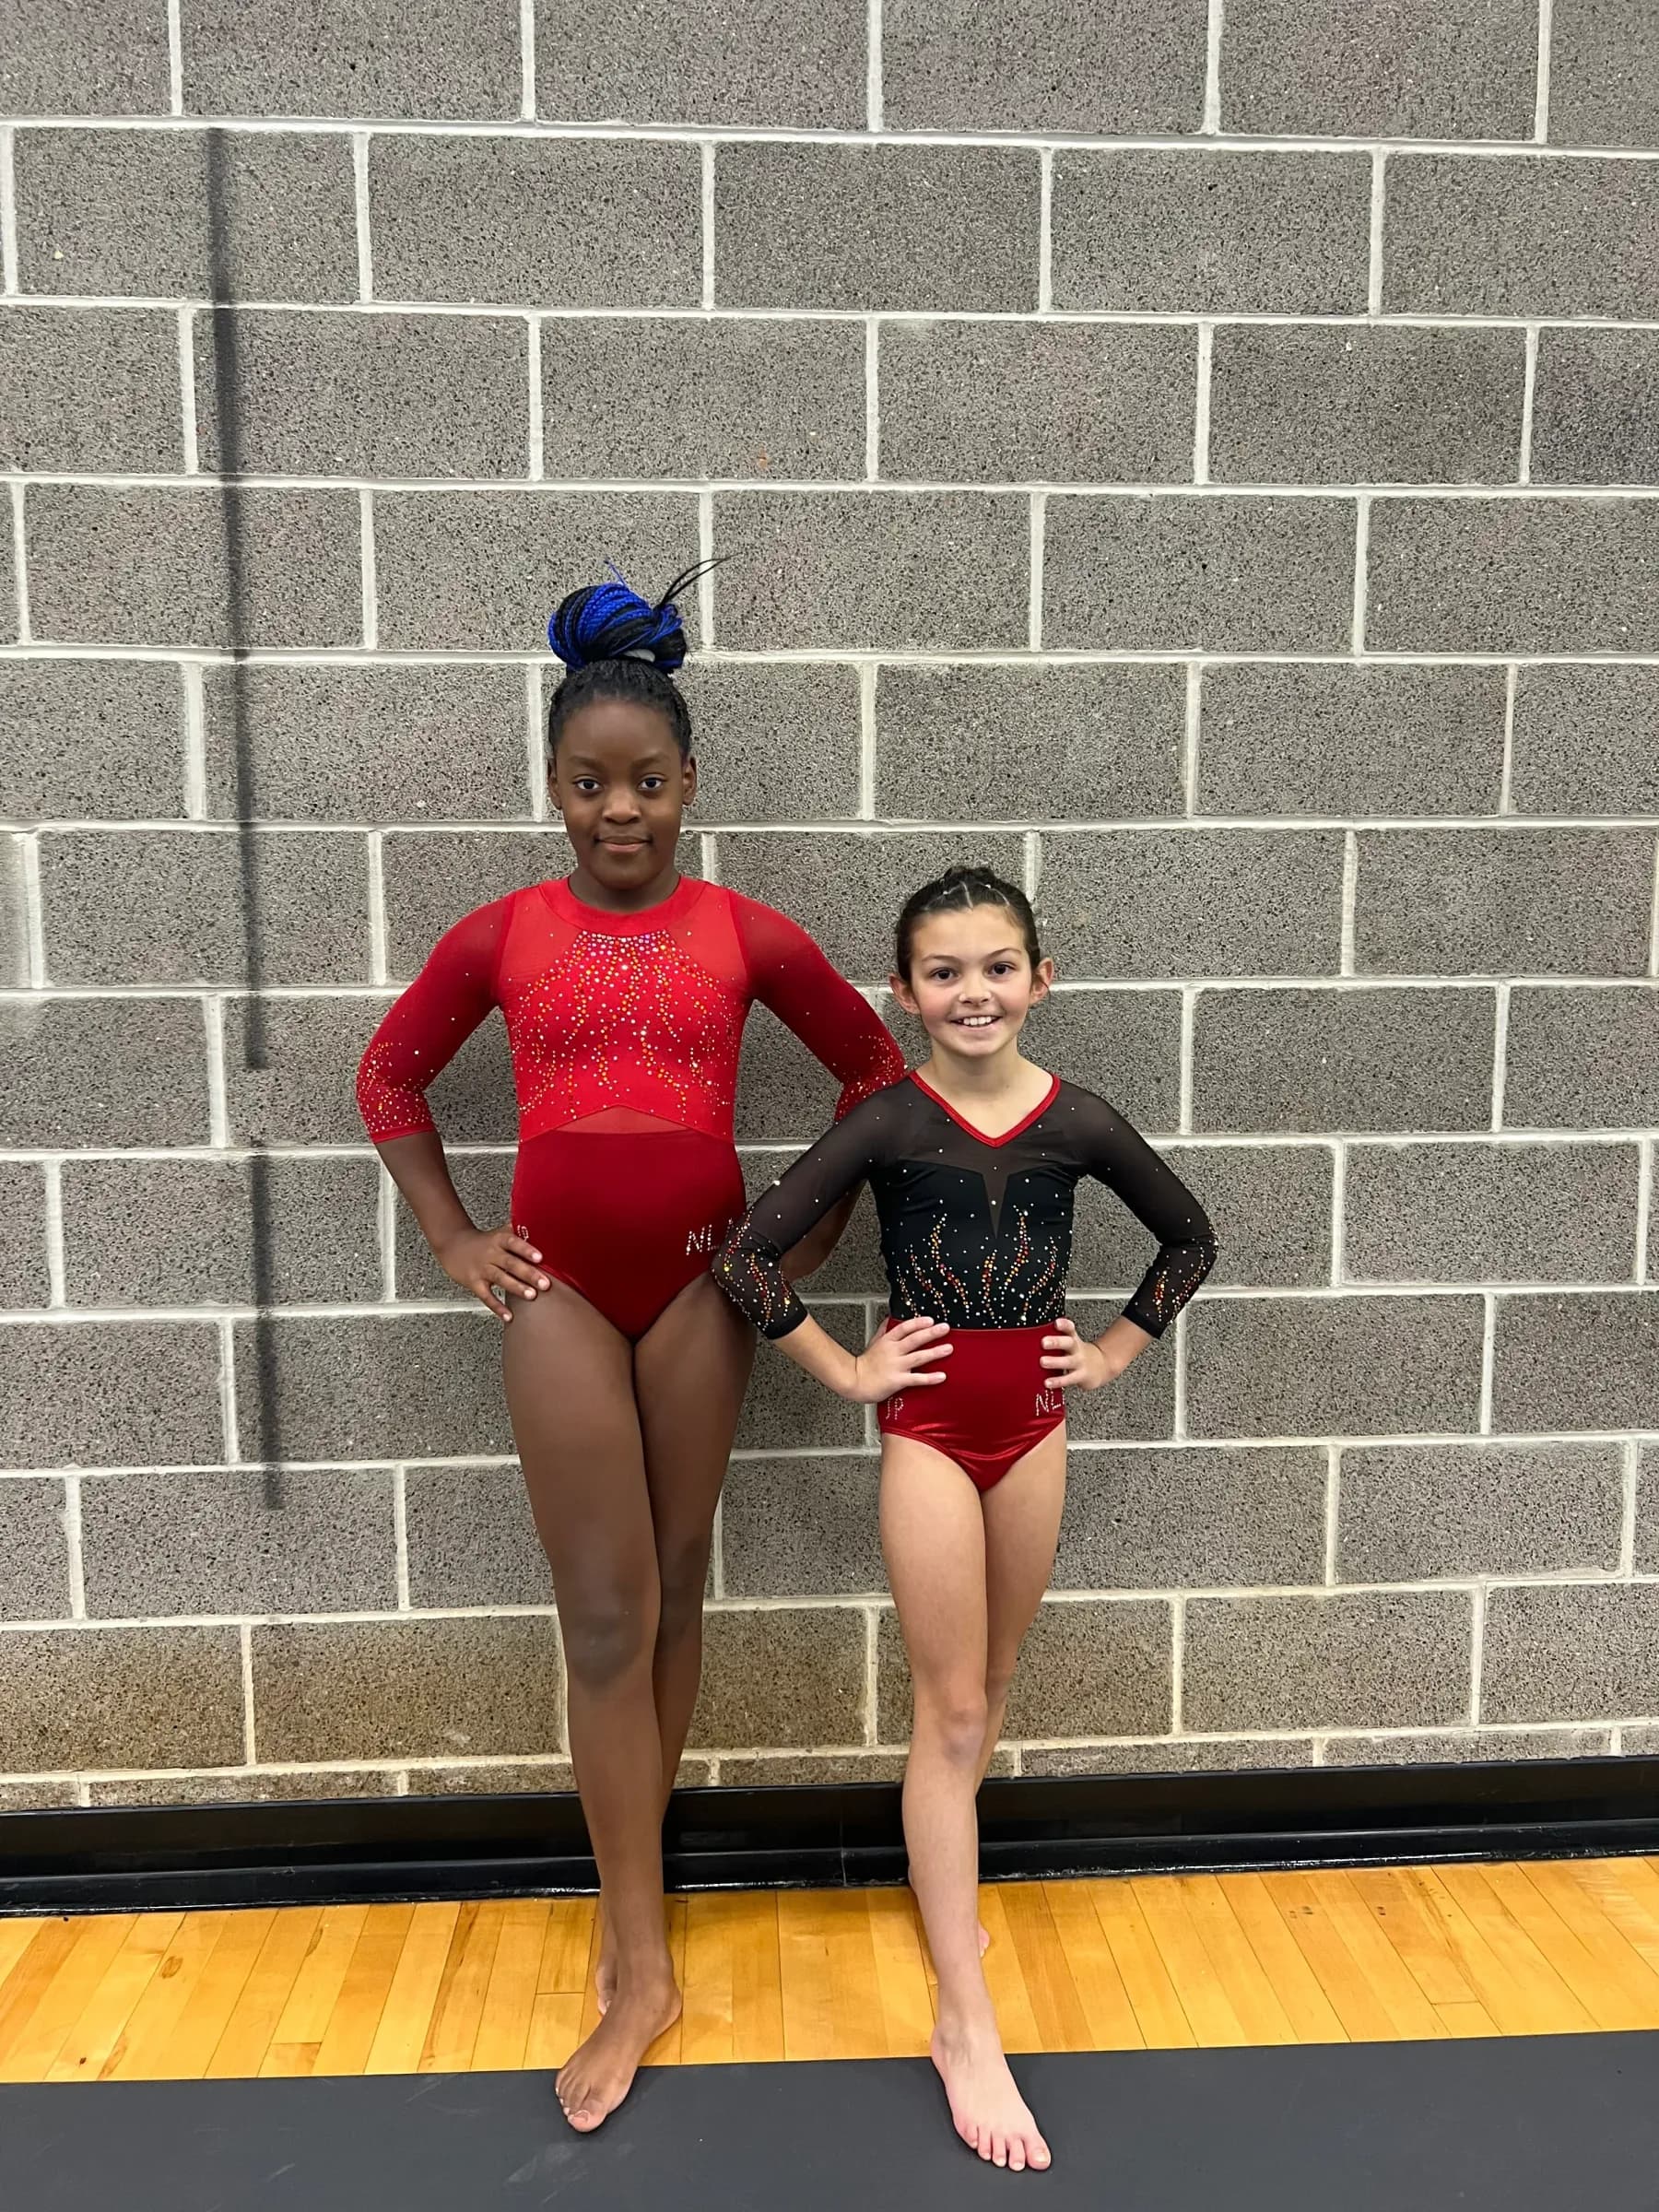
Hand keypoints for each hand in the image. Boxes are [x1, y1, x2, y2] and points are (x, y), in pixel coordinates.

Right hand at [435, 1224, 551, 1321]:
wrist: (453, 1245)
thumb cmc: (483, 1241)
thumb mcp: (499, 1233)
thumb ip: (519, 1232)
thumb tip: (543, 1229)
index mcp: (499, 1240)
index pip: (513, 1242)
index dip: (526, 1250)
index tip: (540, 1257)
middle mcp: (491, 1254)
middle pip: (510, 1263)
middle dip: (528, 1274)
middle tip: (544, 1283)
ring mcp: (482, 1269)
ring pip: (500, 1279)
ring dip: (517, 1288)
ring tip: (531, 1295)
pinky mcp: (474, 1283)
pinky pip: (486, 1297)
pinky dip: (497, 1307)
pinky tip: (508, 1316)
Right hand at [848, 1317, 952, 1404]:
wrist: (854, 1381)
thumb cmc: (864, 1364)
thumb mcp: (873, 1342)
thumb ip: (883, 1330)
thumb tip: (890, 1318)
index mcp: (887, 1341)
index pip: (904, 1328)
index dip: (918, 1323)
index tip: (930, 1320)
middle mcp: (893, 1352)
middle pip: (914, 1339)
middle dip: (931, 1333)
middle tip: (945, 1328)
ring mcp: (896, 1366)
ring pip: (918, 1357)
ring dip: (935, 1352)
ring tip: (948, 1348)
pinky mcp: (898, 1381)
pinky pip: (917, 1379)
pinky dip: (930, 1378)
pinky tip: (941, 1376)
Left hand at [1040, 1315, 1112, 1390]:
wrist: (1102, 1366)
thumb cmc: (1078, 1353)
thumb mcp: (1071, 1343)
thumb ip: (1055, 1341)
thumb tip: (1028, 1340)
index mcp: (1073, 1339)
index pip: (1070, 1329)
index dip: (1064, 1325)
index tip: (1057, 1323)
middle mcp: (1077, 1349)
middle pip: (1069, 1343)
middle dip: (1057, 1342)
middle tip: (1043, 1342)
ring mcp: (1079, 1363)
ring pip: (1068, 1362)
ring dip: (1055, 1362)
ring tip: (1043, 1361)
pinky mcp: (1080, 1376)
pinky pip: (1068, 1379)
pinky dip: (1057, 1381)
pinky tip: (1047, 1383)